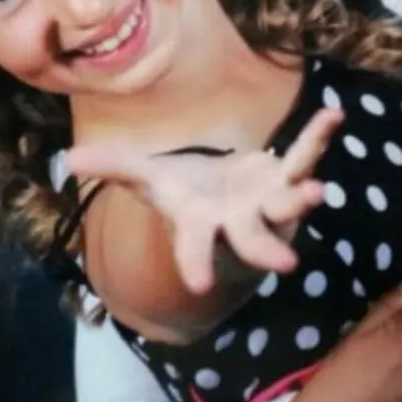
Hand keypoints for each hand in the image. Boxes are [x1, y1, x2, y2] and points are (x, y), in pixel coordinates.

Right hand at [66, 107, 342, 294]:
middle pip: (252, 240)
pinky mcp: (285, 178)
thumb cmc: (183, 192)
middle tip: (286, 264)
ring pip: (287, 206)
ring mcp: (266, 204)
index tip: (198, 286)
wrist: (221, 194)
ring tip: (319, 192)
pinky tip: (333, 114)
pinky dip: (317, 138)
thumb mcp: (146, 177)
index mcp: (199, 224)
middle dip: (266, 250)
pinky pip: (303, 156)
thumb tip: (68, 159)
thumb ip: (113, 167)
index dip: (194, 264)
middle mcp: (237, 222)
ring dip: (302, 199)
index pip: (193, 248)